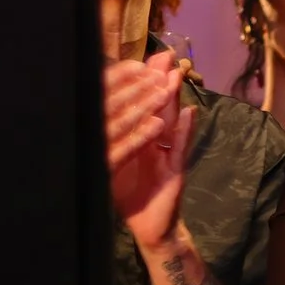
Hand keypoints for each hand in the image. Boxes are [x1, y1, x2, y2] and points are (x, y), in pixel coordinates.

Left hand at [107, 51, 193, 249]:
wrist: (150, 228)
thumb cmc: (130, 196)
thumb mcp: (114, 167)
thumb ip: (112, 145)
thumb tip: (96, 119)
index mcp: (138, 140)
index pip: (139, 107)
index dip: (140, 84)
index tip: (140, 60)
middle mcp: (154, 143)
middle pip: (157, 107)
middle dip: (158, 80)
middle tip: (163, 56)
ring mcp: (166, 155)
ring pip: (169, 122)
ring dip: (173, 98)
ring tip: (176, 75)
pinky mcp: (175, 172)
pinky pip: (179, 148)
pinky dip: (184, 131)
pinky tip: (189, 113)